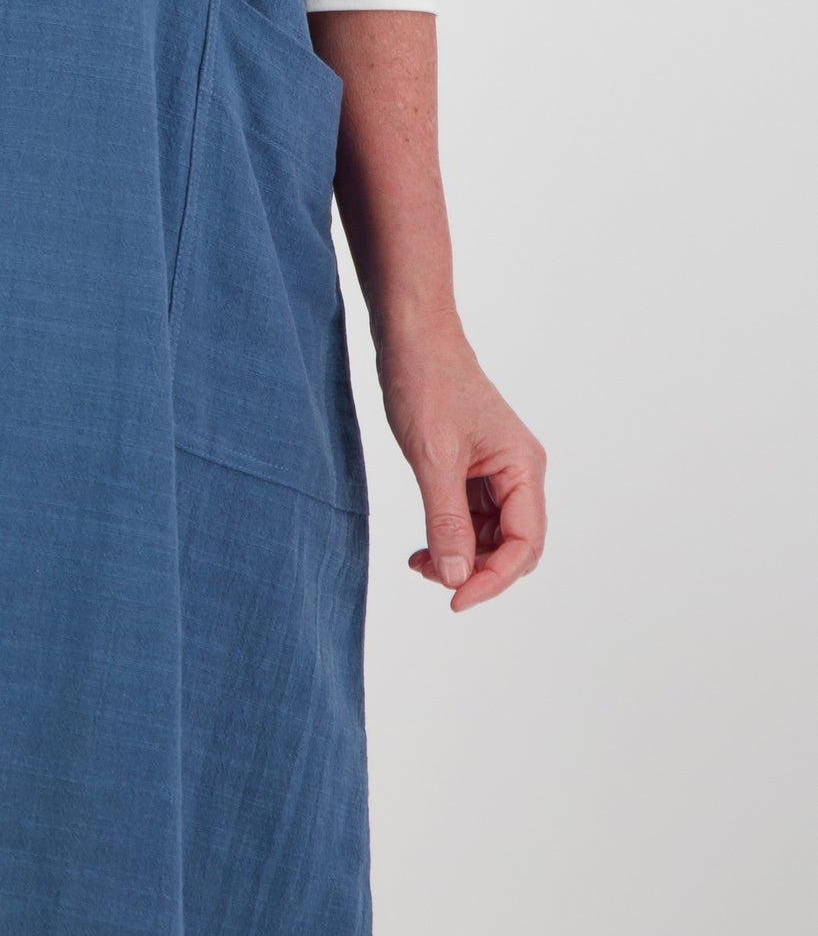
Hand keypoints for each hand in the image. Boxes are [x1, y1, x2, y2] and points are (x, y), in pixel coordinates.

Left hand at [377, 319, 545, 613]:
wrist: (410, 335)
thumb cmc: (426, 382)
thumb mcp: (432, 458)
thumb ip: (447, 521)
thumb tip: (457, 578)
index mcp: (523, 467)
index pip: (524, 544)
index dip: (493, 579)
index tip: (455, 599)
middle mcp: (519, 471)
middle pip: (514, 546)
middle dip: (477, 570)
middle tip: (433, 580)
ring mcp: (498, 469)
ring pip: (491, 535)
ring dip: (461, 555)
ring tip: (420, 562)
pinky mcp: (474, 466)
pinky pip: (472, 516)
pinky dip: (451, 534)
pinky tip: (423, 545)